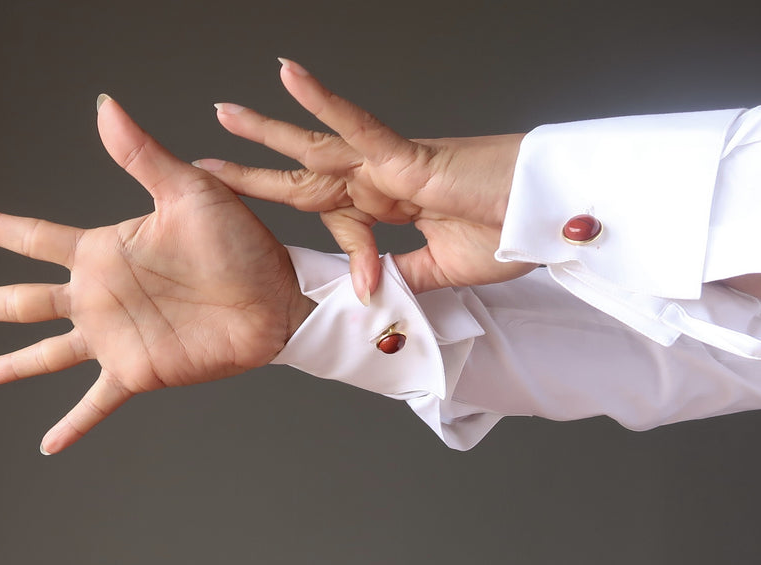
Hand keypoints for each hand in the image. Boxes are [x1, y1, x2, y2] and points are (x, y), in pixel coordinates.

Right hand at [0, 96, 313, 454]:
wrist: (278, 299)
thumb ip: (141, 157)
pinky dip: (73, 425)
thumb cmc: (242, 243)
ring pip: (49, 353)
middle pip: (27, 300)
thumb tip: (104, 105)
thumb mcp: (189, 192)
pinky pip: (96, 403)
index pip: (37, 239)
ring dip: (14, 364)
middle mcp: (101, 296)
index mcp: (106, 251)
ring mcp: (116, 337)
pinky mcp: (139, 372)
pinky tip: (48, 446)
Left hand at [195, 58, 534, 298]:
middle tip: (210, 158)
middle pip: (306, 172)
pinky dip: (323, 101)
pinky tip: (288, 76)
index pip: (325, 206)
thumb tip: (372, 292)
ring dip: (269, 129)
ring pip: (318, 144)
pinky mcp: (409, 156)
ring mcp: (391, 165)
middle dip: (256, 165)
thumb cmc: (510, 233)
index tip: (248, 215)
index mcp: (388, 203)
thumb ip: (403, 275)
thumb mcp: (441, 269)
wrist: (550, 218)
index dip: (287, 206)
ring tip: (224, 114)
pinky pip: (359, 123)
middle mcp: (381, 179)